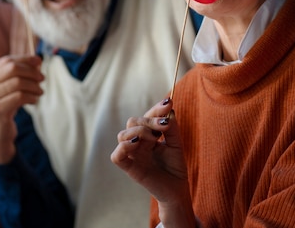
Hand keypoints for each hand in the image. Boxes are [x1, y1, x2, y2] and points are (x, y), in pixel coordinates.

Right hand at [0, 55, 43, 163]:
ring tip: (40, 92)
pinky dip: (31, 97)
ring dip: (34, 86)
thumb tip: (37, 61)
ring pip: (18, 83)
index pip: (7, 60)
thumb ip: (17, 74)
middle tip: (42, 78)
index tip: (39, 61)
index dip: (25, 59)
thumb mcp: (5, 88)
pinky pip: (20, 97)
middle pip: (13, 69)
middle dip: (31, 72)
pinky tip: (34, 101)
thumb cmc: (3, 107)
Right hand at [111, 98, 195, 226]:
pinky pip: (116, 156)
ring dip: (139, 131)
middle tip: (164, 126)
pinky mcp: (129, 168)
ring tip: (155, 138)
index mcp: (147, 136)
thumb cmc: (175, 166)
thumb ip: (172, 126)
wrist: (178, 189)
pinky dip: (124, 147)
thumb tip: (169, 108)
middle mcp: (137, 143)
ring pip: (122, 135)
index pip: (145, 116)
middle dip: (148, 120)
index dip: (155, 109)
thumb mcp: (176, 142)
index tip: (169, 104)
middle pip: (132, 122)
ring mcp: (132, 155)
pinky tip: (137, 144)